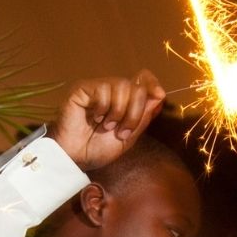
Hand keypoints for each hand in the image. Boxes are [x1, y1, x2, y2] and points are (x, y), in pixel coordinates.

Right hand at [47, 70, 165, 170]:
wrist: (76, 158)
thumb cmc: (98, 148)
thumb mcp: (129, 136)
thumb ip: (143, 116)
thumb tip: (160, 95)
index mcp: (124, 99)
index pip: (143, 78)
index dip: (153, 84)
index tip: (160, 95)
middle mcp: (111, 90)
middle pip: (137, 87)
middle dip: (134, 113)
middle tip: (121, 131)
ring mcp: (97, 88)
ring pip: (123, 86)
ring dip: (118, 112)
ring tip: (106, 126)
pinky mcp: (82, 88)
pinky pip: (104, 90)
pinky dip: (103, 109)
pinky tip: (93, 118)